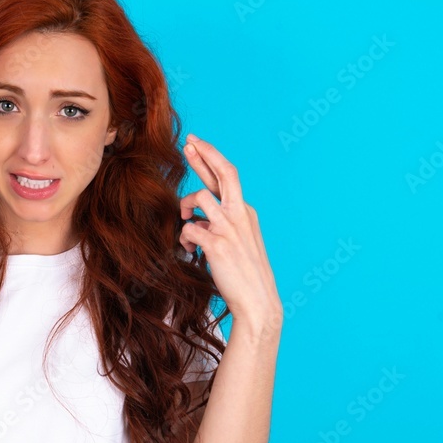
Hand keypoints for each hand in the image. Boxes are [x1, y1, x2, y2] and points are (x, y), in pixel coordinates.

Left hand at [179, 133, 282, 330]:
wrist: (258, 302)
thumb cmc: (244, 274)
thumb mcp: (238, 241)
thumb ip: (219, 223)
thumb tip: (196, 215)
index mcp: (245, 211)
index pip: (228, 175)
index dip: (210, 157)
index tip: (195, 143)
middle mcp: (239, 214)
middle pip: (223, 172)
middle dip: (203, 153)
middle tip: (187, 141)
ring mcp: (229, 227)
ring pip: (199, 198)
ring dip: (185, 207)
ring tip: (185, 220)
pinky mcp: (217, 243)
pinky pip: (189, 229)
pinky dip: (185, 240)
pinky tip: (190, 251)